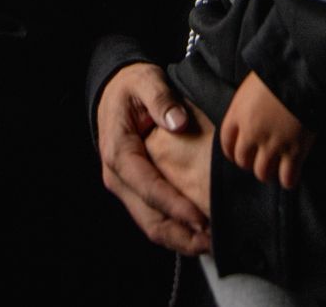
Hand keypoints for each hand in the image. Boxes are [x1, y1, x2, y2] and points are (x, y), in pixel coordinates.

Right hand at [96, 62, 209, 253]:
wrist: (112, 93)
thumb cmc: (132, 87)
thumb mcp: (145, 82)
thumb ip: (161, 99)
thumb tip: (177, 122)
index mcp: (119, 152)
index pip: (148, 187)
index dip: (174, 205)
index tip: (200, 217)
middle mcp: (117, 177)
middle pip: (148, 217)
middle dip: (180, 234)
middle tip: (213, 241)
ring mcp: (124, 187)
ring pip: (150, 224)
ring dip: (179, 239)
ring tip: (210, 244)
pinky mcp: (134, 191)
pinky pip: (152, 218)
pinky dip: (174, 231)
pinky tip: (198, 235)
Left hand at [221, 71, 314, 188]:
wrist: (302, 73)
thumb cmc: (278, 71)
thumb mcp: (252, 84)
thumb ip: (247, 103)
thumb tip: (251, 112)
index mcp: (238, 114)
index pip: (227, 142)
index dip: (232, 152)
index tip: (237, 155)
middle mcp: (251, 132)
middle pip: (242, 160)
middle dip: (249, 163)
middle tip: (258, 162)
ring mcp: (272, 143)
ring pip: (262, 172)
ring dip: (267, 174)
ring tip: (274, 172)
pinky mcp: (295, 150)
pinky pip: (287, 176)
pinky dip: (288, 181)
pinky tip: (290, 179)